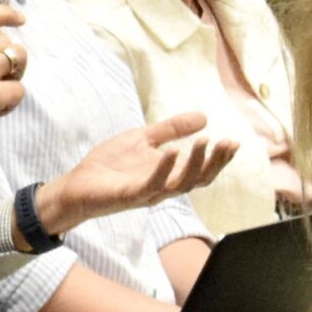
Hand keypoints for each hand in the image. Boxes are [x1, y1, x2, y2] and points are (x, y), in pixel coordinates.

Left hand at [32, 113, 237, 234]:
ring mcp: (147, 192)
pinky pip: (151, 185)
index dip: (219, 159)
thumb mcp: (143, 139)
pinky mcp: (129, 195)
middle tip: (227, 143)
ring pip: (180, 184)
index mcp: (168, 173)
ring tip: (204, 141)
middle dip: (215, 162)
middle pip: (198, 179)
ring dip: (194, 163)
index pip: (201, 170)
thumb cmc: (110, 165)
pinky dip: (164, 169)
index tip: (234, 142)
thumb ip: (171, 129)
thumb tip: (204, 117)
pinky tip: (173, 152)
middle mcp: (163, 186)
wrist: (77, 183)